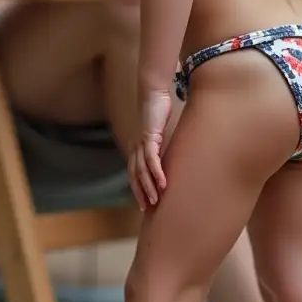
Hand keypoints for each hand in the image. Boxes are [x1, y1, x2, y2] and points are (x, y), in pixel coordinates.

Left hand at [127, 88, 171, 209]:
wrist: (153, 92)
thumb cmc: (157, 111)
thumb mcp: (159, 132)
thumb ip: (160, 144)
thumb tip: (167, 155)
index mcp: (136, 147)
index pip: (134, 172)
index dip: (137, 188)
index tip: (143, 203)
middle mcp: (135, 147)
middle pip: (134, 175)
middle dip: (140, 193)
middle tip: (146, 209)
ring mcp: (141, 143)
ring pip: (142, 170)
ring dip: (148, 187)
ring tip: (155, 201)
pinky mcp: (149, 137)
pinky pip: (152, 159)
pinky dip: (156, 172)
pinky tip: (162, 183)